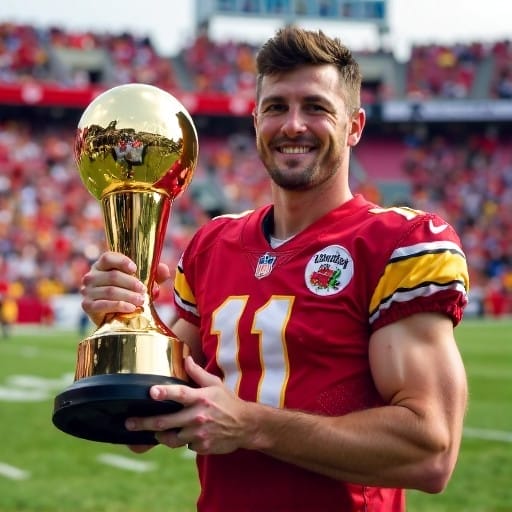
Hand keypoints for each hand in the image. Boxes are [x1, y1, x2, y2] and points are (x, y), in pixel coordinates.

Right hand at [80, 251, 170, 325]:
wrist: (115, 316)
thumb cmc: (128, 293)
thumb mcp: (142, 282)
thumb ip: (154, 275)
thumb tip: (165, 270)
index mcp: (102, 265)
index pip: (108, 258)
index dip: (122, 262)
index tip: (135, 269)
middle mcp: (92, 276)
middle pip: (112, 276)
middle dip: (131, 283)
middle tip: (144, 290)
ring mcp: (87, 291)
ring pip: (110, 291)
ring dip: (128, 296)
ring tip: (141, 300)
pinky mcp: (87, 305)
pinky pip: (103, 305)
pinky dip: (119, 306)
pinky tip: (131, 308)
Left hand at [125, 356, 253, 454]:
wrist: (245, 425)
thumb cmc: (227, 402)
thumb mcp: (215, 384)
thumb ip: (198, 373)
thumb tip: (185, 358)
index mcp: (201, 398)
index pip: (180, 394)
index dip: (165, 393)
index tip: (151, 392)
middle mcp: (198, 416)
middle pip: (166, 422)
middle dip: (145, 423)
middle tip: (130, 423)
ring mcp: (199, 433)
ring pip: (171, 438)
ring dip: (160, 435)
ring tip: (153, 432)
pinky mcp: (201, 447)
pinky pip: (184, 445)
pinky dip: (183, 440)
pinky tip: (186, 434)